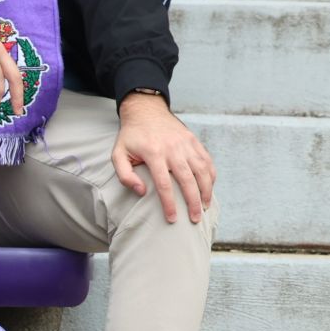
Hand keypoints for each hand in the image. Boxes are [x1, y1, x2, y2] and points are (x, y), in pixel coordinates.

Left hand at [113, 93, 213, 224]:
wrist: (146, 111)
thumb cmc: (131, 137)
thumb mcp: (118, 154)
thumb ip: (125, 175)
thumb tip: (141, 192)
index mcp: (154, 154)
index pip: (164, 184)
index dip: (169, 204)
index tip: (172, 219)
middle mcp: (174, 149)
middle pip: (188, 180)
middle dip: (193, 202)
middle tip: (195, 219)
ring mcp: (186, 144)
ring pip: (202, 170)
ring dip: (206, 190)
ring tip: (205, 207)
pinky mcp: (194, 141)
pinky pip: (207, 161)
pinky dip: (211, 175)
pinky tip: (209, 188)